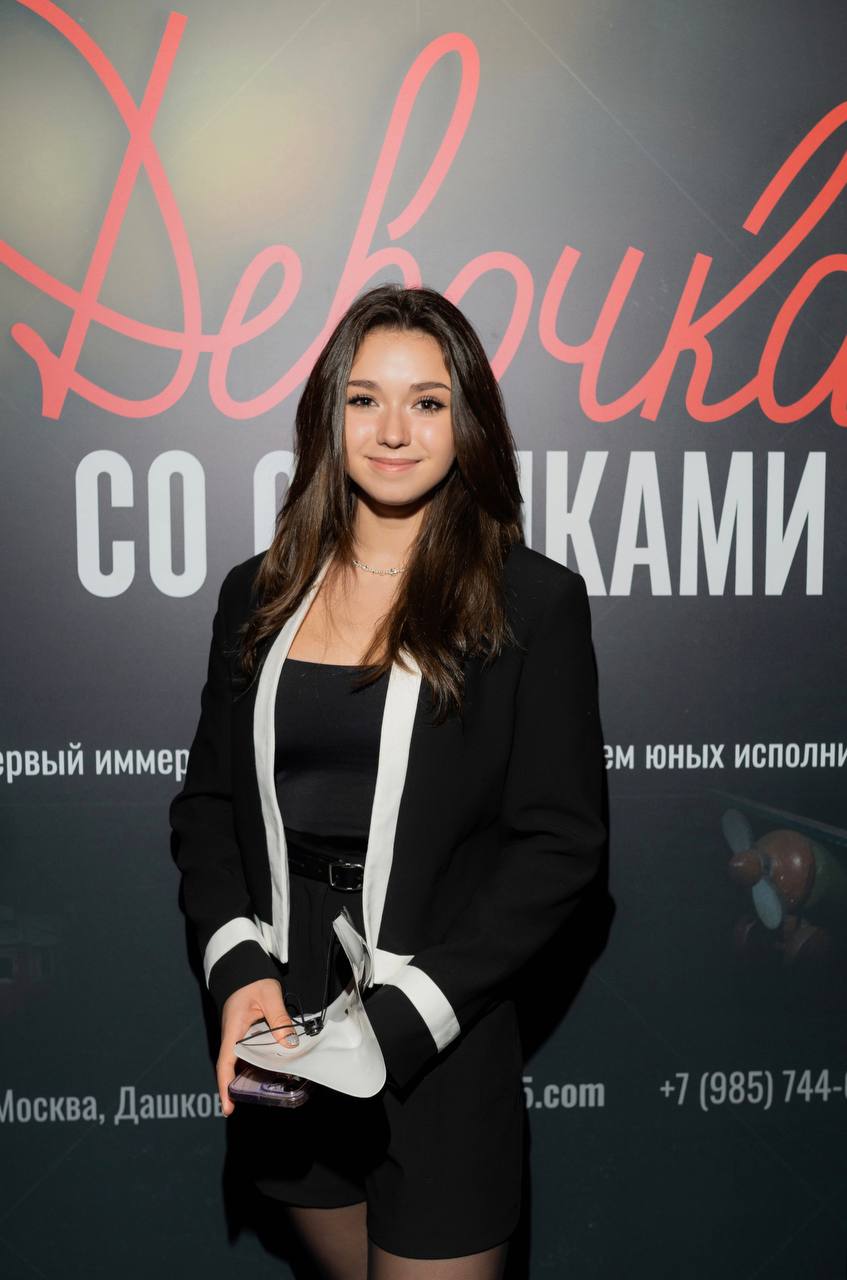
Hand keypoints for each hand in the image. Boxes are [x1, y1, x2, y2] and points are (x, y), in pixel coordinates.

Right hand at [217, 978, 298, 1116]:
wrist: (244, 966)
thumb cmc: (252, 979)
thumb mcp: (268, 996)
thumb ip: (279, 1018)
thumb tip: (289, 1044)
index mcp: (233, 1029)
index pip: (225, 1063)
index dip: (225, 1086)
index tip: (228, 1107)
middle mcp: (232, 1035)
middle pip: (232, 1067)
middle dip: (239, 1087)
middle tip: (256, 1102)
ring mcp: (238, 1034)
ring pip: (242, 1060)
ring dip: (250, 1075)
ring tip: (267, 1090)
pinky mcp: (245, 1031)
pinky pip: (249, 1050)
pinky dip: (258, 1060)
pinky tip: (271, 1066)